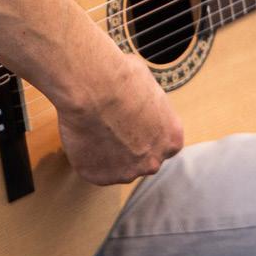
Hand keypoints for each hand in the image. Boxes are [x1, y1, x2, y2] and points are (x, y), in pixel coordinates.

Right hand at [56, 52, 183, 185]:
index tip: (132, 122)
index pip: (162, 143)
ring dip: (108, 153)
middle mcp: (152, 162)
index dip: (145, 132)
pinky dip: (87, 156)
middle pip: (142, 159)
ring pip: (117, 167)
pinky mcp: (98, 176)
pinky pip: (93, 169)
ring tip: (95, 127)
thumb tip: (140, 101)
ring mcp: (125, 173)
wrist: (95, 88)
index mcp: (171, 140)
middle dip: (129, 146)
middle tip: (112, 125)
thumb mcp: (149, 86)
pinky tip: (84, 135)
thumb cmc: (123, 78)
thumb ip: (149, 106)